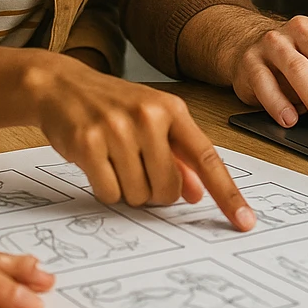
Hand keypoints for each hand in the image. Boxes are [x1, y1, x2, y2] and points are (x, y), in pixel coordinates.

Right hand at [24, 55, 254, 228]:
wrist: (63, 86)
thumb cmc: (115, 107)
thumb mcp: (154, 122)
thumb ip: (179, 157)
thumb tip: (198, 193)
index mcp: (174, 110)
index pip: (207, 158)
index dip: (227, 193)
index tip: (244, 220)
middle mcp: (149, 116)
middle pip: (168, 188)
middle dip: (156, 193)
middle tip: (140, 170)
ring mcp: (117, 128)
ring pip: (138, 194)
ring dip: (129, 190)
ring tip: (116, 161)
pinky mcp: (88, 143)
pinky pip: (109, 193)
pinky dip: (106, 188)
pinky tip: (99, 164)